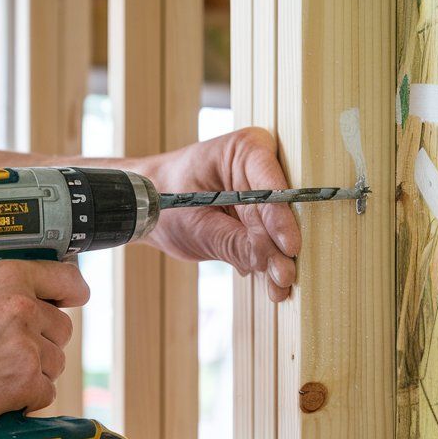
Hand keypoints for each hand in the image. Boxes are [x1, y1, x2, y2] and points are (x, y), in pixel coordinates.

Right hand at [0, 260, 89, 425]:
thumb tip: (20, 287)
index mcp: (8, 277)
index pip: (67, 278)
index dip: (72, 291)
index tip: (73, 298)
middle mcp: (23, 309)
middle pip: (63, 328)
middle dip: (42, 340)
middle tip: (8, 349)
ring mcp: (26, 348)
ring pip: (55, 362)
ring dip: (33, 371)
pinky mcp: (24, 384)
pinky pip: (45, 392)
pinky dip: (26, 398)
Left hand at [141, 128, 301, 301]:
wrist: (148, 207)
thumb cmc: (164, 199)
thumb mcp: (195, 224)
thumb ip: (233, 242)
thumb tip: (268, 261)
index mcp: (244, 150)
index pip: (271, 185)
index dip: (281, 219)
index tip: (289, 247)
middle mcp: (259, 168)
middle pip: (280, 211)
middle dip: (280, 247)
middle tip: (284, 276)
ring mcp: (262, 195)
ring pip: (277, 231)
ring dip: (277, 262)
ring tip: (279, 288)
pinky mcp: (258, 220)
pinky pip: (268, 243)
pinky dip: (268, 264)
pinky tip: (273, 285)